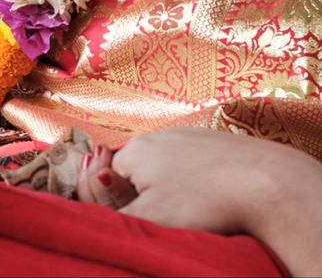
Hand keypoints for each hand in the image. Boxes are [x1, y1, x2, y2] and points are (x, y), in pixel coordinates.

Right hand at [78, 128, 321, 276]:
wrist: (263, 179)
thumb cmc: (202, 198)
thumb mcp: (149, 218)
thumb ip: (112, 217)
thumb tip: (89, 215)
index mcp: (134, 150)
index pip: (105, 178)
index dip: (116, 204)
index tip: (137, 218)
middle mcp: (156, 135)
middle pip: (136, 173)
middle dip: (144, 196)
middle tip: (166, 217)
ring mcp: (186, 134)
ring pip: (164, 169)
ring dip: (170, 190)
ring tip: (193, 208)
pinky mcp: (211, 140)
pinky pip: (190, 164)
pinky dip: (195, 182)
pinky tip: (210, 196)